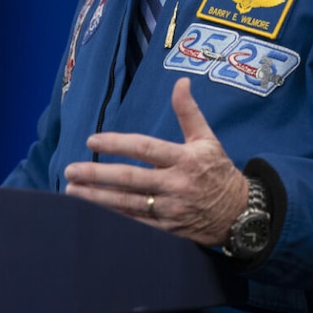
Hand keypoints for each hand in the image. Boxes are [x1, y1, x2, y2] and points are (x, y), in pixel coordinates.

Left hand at [63, 77, 248, 246]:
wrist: (242, 215)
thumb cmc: (219, 172)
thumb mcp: (208, 139)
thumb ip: (189, 112)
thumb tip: (181, 81)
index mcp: (184, 159)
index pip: (144, 148)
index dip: (117, 144)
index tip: (91, 141)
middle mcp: (175, 184)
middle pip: (130, 179)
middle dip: (97, 175)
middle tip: (70, 170)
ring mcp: (170, 210)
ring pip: (127, 204)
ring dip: (96, 199)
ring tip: (72, 191)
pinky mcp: (168, 231)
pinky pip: (136, 226)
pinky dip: (113, 220)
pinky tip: (91, 214)